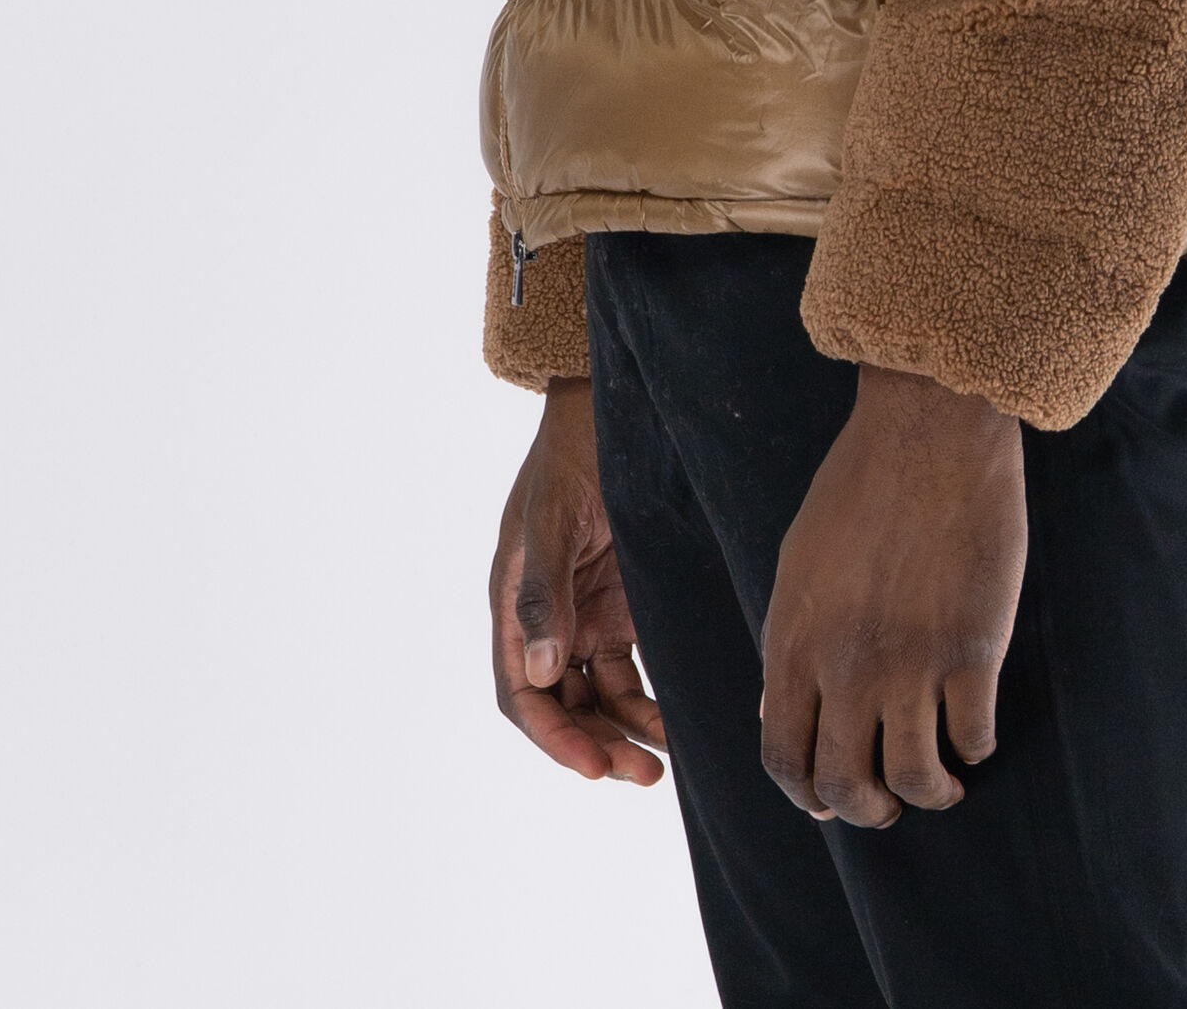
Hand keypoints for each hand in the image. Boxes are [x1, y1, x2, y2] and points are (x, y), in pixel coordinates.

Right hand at [490, 376, 666, 783]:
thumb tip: (540, 671)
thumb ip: (544, 593)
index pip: (521, 692)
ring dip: (624, 732)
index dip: (553, 736)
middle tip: (642, 774)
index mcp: (514, 604)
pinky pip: (627, 670)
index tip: (594, 764)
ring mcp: (584, 614)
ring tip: (660, 765)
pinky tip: (672, 723)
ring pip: (596, 697)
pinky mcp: (621, 606)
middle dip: (594, 745)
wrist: (609, 411)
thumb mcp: (551, 520)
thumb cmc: (571, 456)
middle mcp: (546, 619)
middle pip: (560, 706)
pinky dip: (645, 702)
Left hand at [760, 365, 1026, 827]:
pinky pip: (974, 736)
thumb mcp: (800, 563)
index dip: (807, 794)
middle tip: (888, 806)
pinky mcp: (972, 648)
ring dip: (930, 794)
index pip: (783, 756)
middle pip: (847, 784)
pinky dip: (976, 748)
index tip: (830, 801)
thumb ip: (789, 641)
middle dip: (868, 811)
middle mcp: (847, 665)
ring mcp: (912, 662)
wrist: (928, 430)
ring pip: (915, 778)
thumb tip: (774, 712)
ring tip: (944, 784)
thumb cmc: (860, 485)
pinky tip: (976, 734)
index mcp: (794, 641)